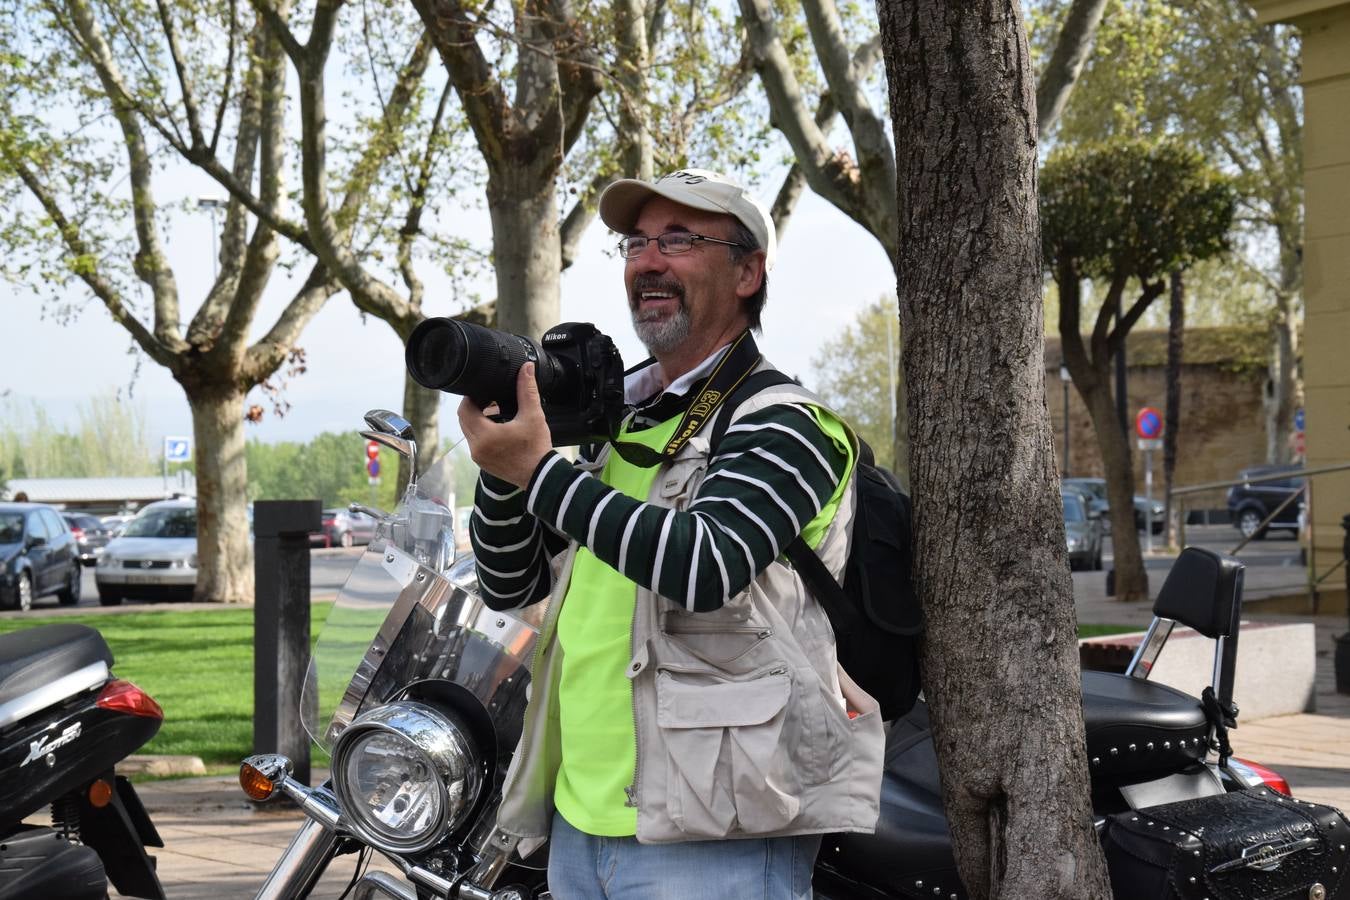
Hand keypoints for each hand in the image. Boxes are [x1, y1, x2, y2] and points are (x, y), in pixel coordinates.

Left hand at [458, 363, 553, 488]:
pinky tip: (497, 427)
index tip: (484, 390)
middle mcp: (477, 447)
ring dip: (477, 419)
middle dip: (473, 406)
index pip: (464, 409)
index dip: (471, 397)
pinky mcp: (483, 463)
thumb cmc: (537, 448)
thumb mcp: (533, 416)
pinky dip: (481, 432)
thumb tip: (526, 368)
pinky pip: (475, 442)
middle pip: (463, 419)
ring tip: (494, 411)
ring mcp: (478, 457)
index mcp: (485, 435)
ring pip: (468, 431)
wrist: (541, 476)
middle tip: (488, 397)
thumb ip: (527, 390)